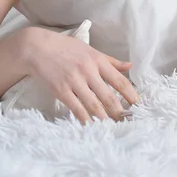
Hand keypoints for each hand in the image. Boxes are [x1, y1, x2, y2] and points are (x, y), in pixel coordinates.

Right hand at [23, 27, 138, 124]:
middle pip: (108, 96)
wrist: (38, 47)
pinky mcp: (61, 91)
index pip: (119, 80)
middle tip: (127, 122)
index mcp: (97, 60)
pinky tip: (92, 127)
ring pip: (94, 105)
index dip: (130, 94)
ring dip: (105, 119)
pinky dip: (86, 120)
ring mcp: (74, 81)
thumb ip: (110, 60)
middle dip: (120, 112)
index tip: (138, 105)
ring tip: (113, 128)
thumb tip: (130, 66)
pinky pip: (77, 109)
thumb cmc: (65, 47)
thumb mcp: (90, 49)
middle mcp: (88, 71)